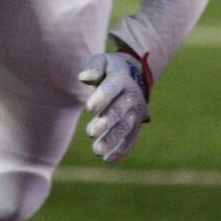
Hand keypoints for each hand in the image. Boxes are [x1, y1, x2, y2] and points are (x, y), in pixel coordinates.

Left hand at [77, 45, 151, 162]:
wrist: (135, 74)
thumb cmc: (110, 68)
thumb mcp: (102, 61)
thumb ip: (94, 68)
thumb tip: (84, 77)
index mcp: (122, 77)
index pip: (113, 87)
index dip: (102, 97)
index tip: (88, 108)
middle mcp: (132, 95)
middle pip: (119, 110)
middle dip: (105, 122)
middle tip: (89, 133)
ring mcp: (136, 111)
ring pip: (125, 127)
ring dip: (112, 140)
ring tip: (96, 151)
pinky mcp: (137, 124)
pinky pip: (131, 138)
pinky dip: (121, 150)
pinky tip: (107, 159)